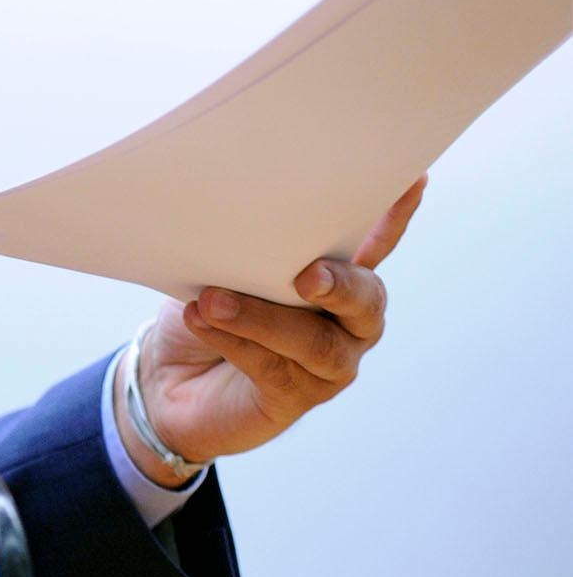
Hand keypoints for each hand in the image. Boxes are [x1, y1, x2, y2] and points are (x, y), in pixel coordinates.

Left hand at [121, 176, 425, 486]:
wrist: (162, 378)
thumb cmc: (201, 308)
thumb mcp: (217, 268)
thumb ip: (241, 250)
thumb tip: (236, 218)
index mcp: (335, 277)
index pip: (373, 244)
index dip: (394, 217)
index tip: (414, 179)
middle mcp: (345, 322)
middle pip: (366, 301)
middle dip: (340, 284)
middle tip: (307, 275)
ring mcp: (328, 364)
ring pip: (314, 341)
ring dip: (261, 317)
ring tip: (212, 300)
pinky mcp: (295, 398)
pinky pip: (273, 368)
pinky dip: (234, 341)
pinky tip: (200, 320)